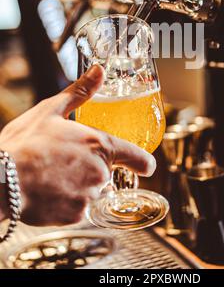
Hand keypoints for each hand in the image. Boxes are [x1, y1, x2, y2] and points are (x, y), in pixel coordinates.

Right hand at [0, 65, 155, 226]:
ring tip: (51, 175)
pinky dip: (66, 202)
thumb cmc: (25, 144)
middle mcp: (100, 173)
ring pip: (91, 191)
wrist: (2, 180)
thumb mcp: (51, 110)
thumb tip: (99, 71)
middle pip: (106, 173)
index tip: (147, 166)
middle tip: (63, 160)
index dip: (143, 162)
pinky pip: (77, 208)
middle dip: (90, 168)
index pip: (137, 157)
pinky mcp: (75, 215)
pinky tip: (48, 191)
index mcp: (99, 145)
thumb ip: (80, 92)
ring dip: (77, 185)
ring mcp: (88, 196)